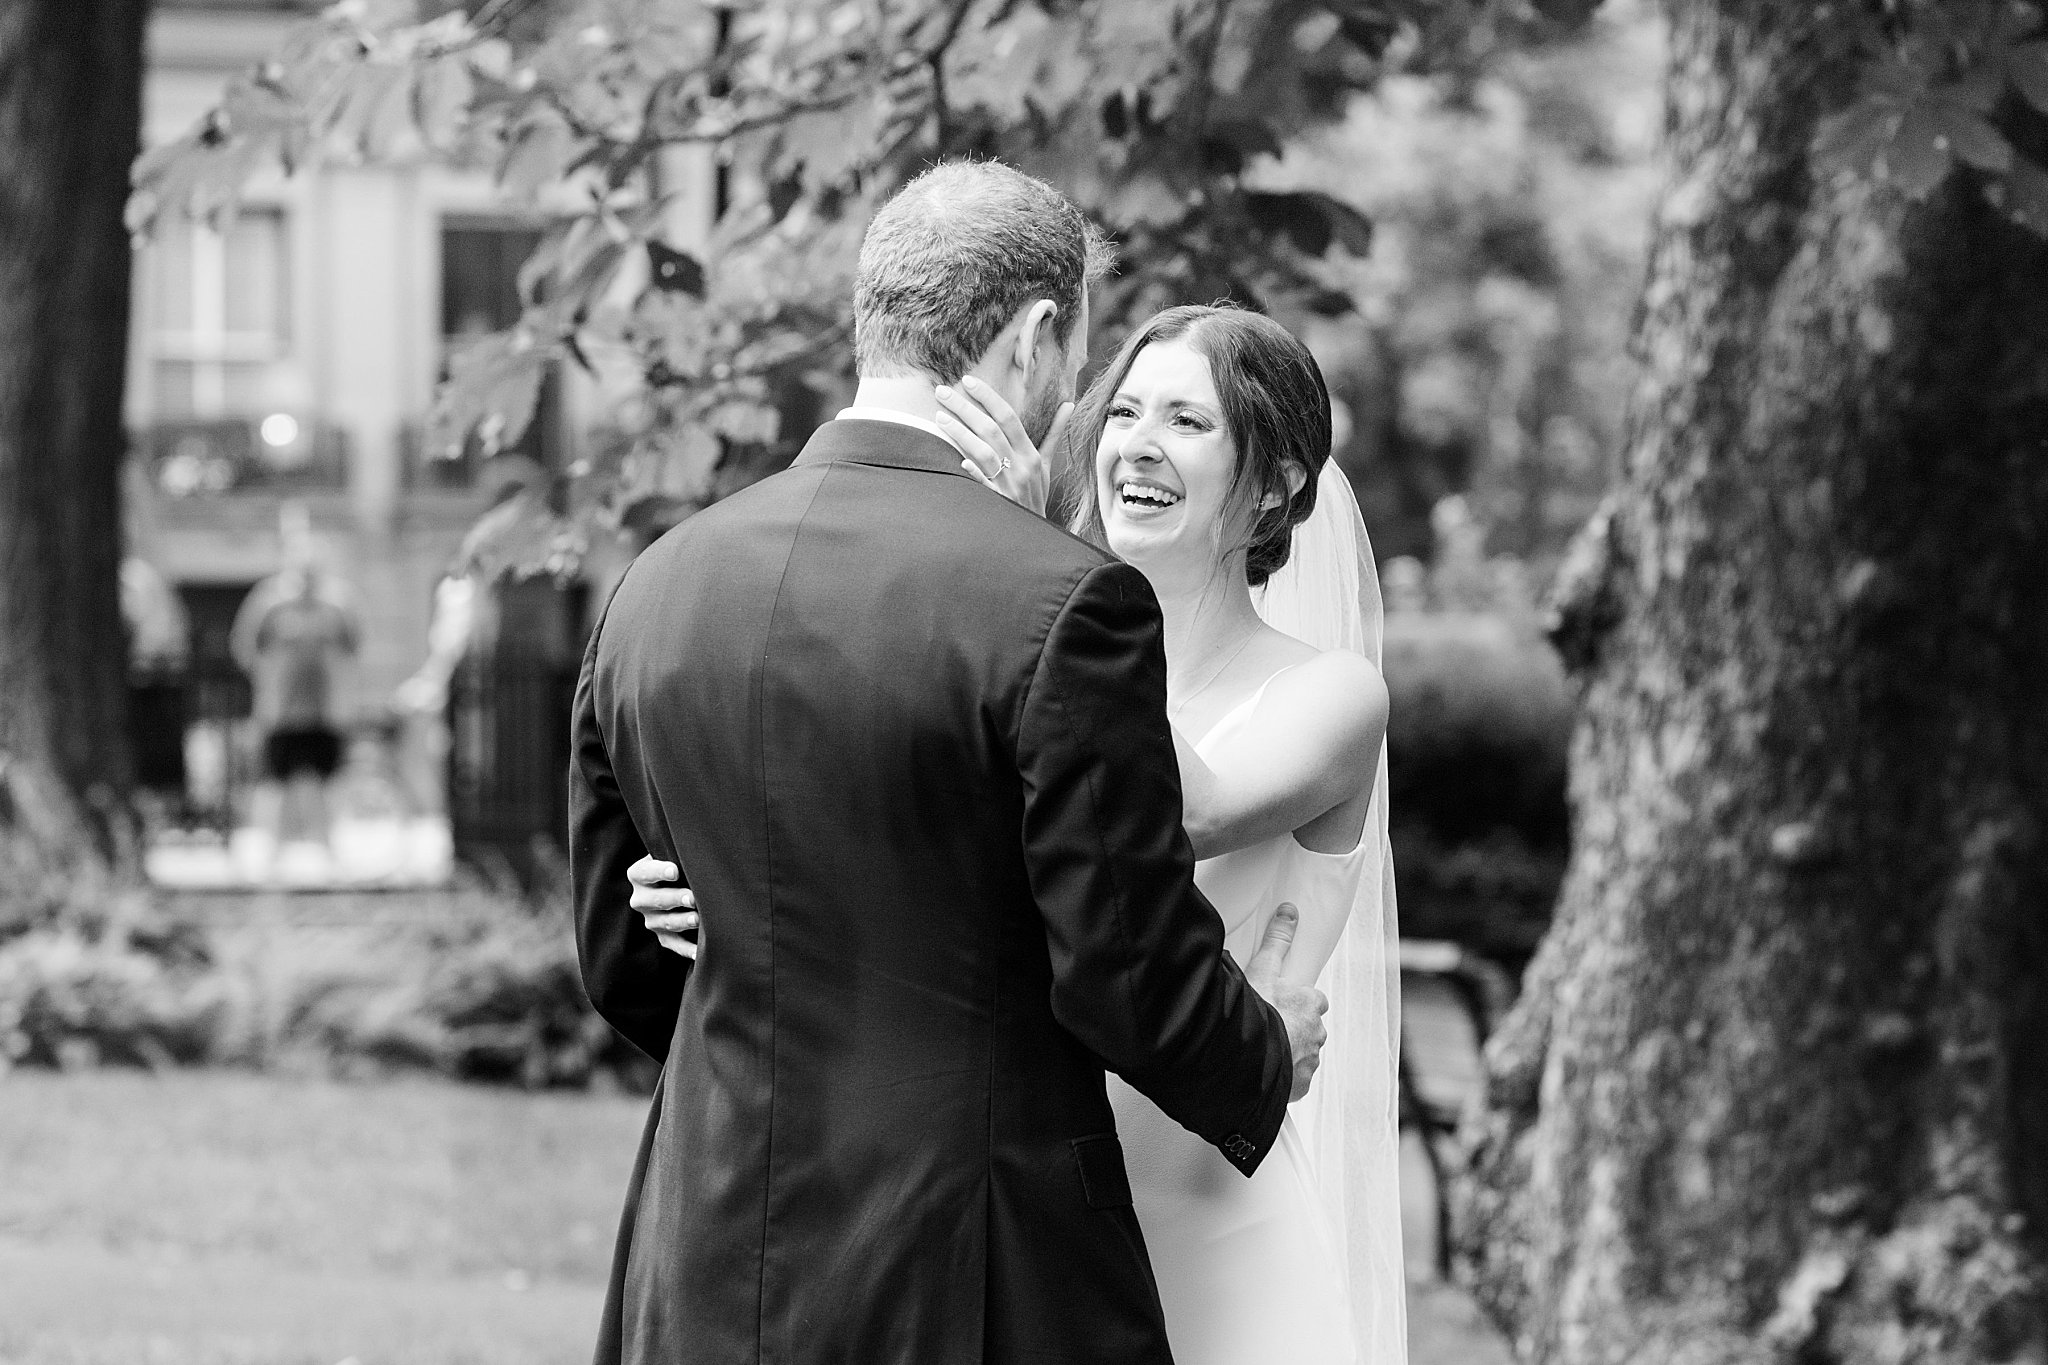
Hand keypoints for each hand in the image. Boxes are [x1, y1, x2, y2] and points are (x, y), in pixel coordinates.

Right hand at [628, 856, 698, 960]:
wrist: (672, 883)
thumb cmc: (676, 863)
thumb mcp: (670, 854)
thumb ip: (678, 853)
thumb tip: (699, 852)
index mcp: (638, 874)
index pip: (646, 872)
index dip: (660, 871)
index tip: (675, 871)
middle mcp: (640, 898)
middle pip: (656, 900)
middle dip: (675, 898)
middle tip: (692, 898)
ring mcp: (650, 919)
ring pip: (665, 922)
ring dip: (682, 921)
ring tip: (697, 919)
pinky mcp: (662, 936)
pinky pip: (673, 944)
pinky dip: (686, 949)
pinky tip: (699, 952)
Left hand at [934, 376, 1071, 517]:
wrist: (1034, 536)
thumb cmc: (1036, 496)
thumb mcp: (1047, 465)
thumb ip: (1054, 434)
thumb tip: (1069, 405)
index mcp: (1031, 455)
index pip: (1009, 417)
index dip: (989, 397)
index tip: (968, 381)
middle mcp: (1021, 468)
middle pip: (991, 430)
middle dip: (965, 408)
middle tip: (942, 391)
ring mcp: (1009, 486)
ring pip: (984, 453)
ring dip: (960, 434)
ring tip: (939, 417)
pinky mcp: (999, 504)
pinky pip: (986, 486)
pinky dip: (974, 473)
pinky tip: (959, 462)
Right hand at [1242, 902, 1327, 1102]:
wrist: (1247, 1057)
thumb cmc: (1254, 1010)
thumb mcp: (1263, 968)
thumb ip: (1277, 939)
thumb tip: (1290, 909)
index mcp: (1311, 1003)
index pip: (1313, 1000)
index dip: (1296, 1001)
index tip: (1280, 1004)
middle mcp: (1317, 1032)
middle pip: (1310, 1028)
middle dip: (1294, 1029)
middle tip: (1268, 1028)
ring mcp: (1310, 1061)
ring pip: (1304, 1054)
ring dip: (1289, 1053)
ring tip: (1263, 1051)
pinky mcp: (1301, 1086)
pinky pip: (1295, 1080)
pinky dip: (1284, 1077)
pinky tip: (1264, 1072)